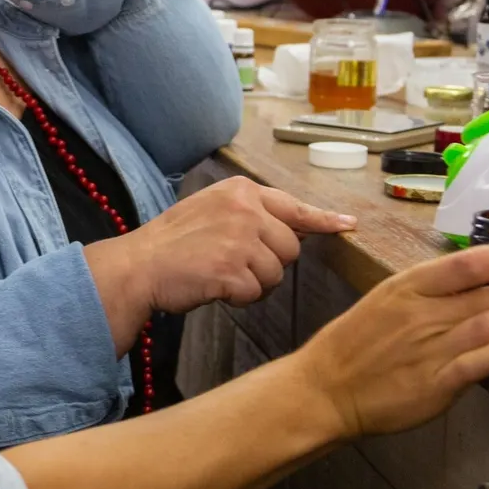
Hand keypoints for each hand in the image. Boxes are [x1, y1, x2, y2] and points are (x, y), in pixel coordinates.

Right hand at [85, 178, 354, 352]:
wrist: (139, 265)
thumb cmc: (173, 242)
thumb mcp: (212, 209)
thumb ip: (251, 213)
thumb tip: (297, 227)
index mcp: (241, 191)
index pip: (294, 207)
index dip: (324, 220)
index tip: (349, 225)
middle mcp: (245, 210)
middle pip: (290, 248)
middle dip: (269, 263)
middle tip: (232, 263)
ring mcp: (240, 239)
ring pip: (276, 274)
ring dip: (253, 283)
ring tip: (219, 273)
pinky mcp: (233, 270)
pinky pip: (257, 293)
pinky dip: (239, 297)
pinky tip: (214, 286)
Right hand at [291, 242, 488, 439]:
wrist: (324, 388)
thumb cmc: (354, 344)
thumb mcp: (386, 301)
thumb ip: (429, 293)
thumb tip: (475, 286)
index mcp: (409, 286)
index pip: (472, 262)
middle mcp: (422, 312)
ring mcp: (428, 347)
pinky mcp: (433, 383)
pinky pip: (475, 362)